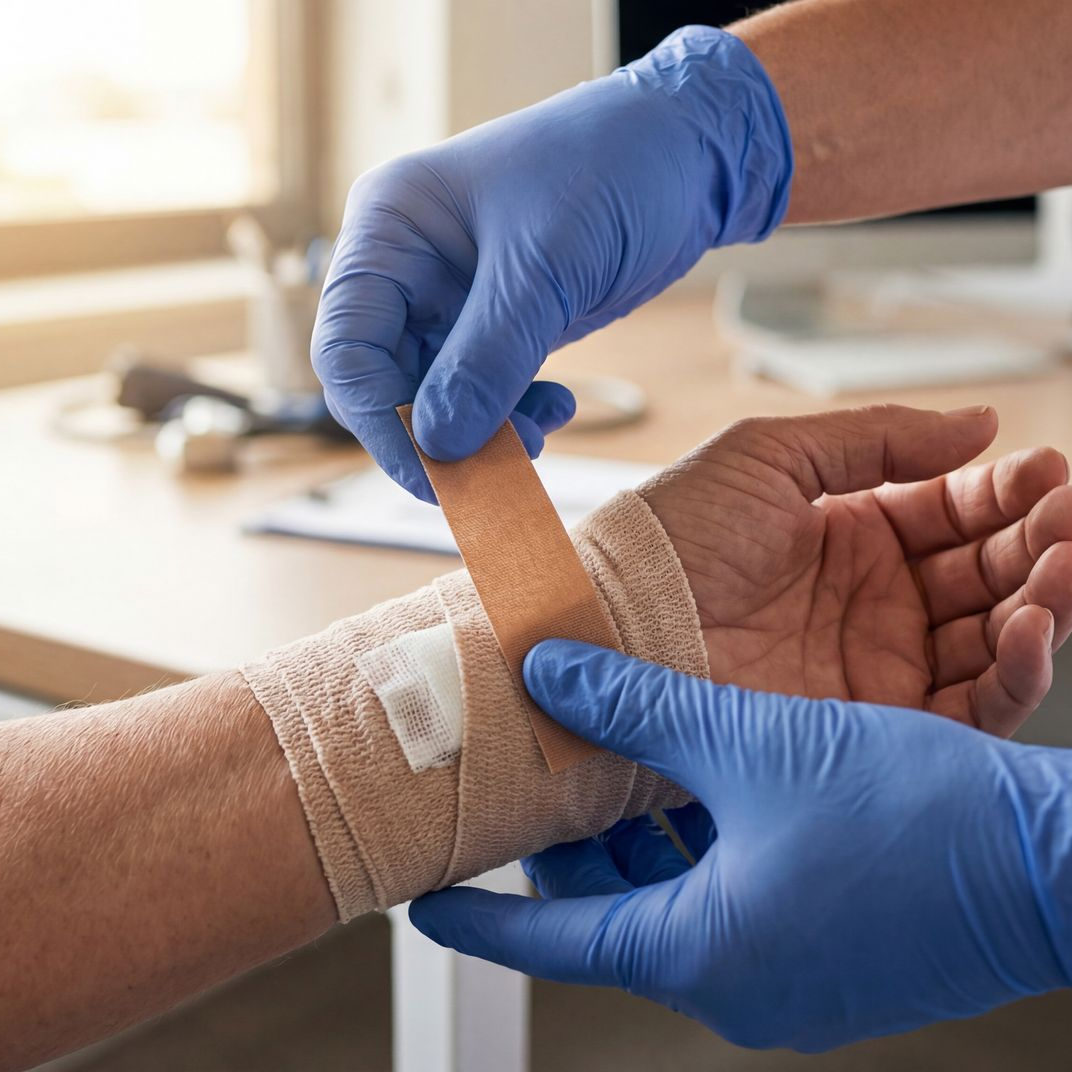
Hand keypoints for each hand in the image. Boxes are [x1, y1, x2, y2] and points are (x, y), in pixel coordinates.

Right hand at [313, 27, 791, 499]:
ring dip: (483, 430)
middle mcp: (406, 266)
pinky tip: (557, 406)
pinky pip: (480, 389)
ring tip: (542, 429)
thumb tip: (441, 446)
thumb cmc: (612, 168)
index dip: (382, 421)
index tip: (437, 473)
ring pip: (435, 396)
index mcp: (390, 228)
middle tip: (503, 464)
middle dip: (439, 432)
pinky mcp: (495, 321)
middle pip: (386, 382)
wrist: (689, 150)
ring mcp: (450, 296)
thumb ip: (488, 359)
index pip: (347, 348)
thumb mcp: (546, 267)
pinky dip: (512, 413)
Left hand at [410, 642, 1071, 1051]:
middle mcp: (739, 980)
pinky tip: (715, 787)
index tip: (428, 900)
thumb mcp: (752, 747)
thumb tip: (552, 674)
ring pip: (678, 900)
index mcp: (700, 950)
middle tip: (549, 788)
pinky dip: (707, 846)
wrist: (1059, 866)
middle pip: (616, 915)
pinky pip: (736, 899)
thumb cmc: (917, 822)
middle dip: (577, 851)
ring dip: (647, 837)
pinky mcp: (836, 949)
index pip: (552, 941)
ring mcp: (792, 972)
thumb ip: (638, 709)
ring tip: (623, 770)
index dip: (482, 916)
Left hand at [641, 404, 1071, 735]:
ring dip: (1043, 600)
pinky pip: (965, 706)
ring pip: (990, 637)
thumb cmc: (669, 536)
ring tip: (1069, 563)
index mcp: (848, 536)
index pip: (951, 513)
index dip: (1004, 493)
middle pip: (984, 573)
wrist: (614, 622)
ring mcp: (873, 666)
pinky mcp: (868, 728)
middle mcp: (869, 603)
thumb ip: (876, 438)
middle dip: (1040, 542)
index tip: (1052, 471)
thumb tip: (980, 422)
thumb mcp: (770, 457)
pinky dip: (1013, 671)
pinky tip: (1032, 625)